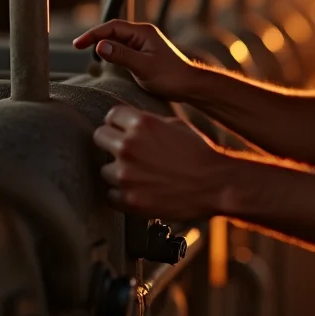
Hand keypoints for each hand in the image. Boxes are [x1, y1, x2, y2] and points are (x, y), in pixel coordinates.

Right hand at [73, 20, 196, 99]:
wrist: (188, 86)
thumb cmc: (170, 76)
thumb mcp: (143, 67)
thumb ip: (122, 56)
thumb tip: (100, 46)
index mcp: (143, 32)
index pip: (112, 27)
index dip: (93, 34)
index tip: (78, 44)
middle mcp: (143, 35)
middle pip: (113, 31)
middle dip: (96, 38)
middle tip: (78, 47)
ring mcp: (143, 44)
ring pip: (117, 41)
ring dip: (104, 46)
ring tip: (90, 56)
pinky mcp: (144, 54)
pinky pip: (123, 50)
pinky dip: (112, 53)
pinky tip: (106, 62)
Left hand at [93, 105, 226, 218]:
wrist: (214, 183)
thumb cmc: (199, 152)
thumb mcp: (176, 125)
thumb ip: (149, 122)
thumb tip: (130, 123)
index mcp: (142, 124)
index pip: (111, 115)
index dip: (118, 122)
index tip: (122, 129)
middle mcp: (129, 146)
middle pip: (99, 137)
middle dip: (111, 142)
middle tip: (125, 151)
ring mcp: (126, 175)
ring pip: (103, 169)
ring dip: (117, 171)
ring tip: (137, 174)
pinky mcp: (128, 199)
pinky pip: (110, 195)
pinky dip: (121, 194)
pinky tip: (138, 190)